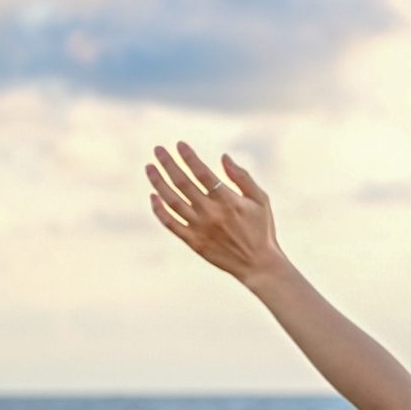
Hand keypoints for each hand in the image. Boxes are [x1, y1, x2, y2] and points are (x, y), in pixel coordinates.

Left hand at [145, 141, 282, 285]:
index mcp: (228, 200)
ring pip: (172, 201)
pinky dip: (159, 210)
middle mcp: (210, 213)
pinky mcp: (193, 242)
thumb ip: (242, 177)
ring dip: (158, 182)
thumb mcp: (260, 200)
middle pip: (182, 183)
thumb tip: (224, 157)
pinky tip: (153, 196)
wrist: (258, 265)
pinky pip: (170, 223)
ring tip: (149, 168)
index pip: (202, 173)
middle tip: (158, 149)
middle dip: (168, 163)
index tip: (179, 144)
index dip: (189, 157)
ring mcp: (199, 228)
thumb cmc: (261, 229)